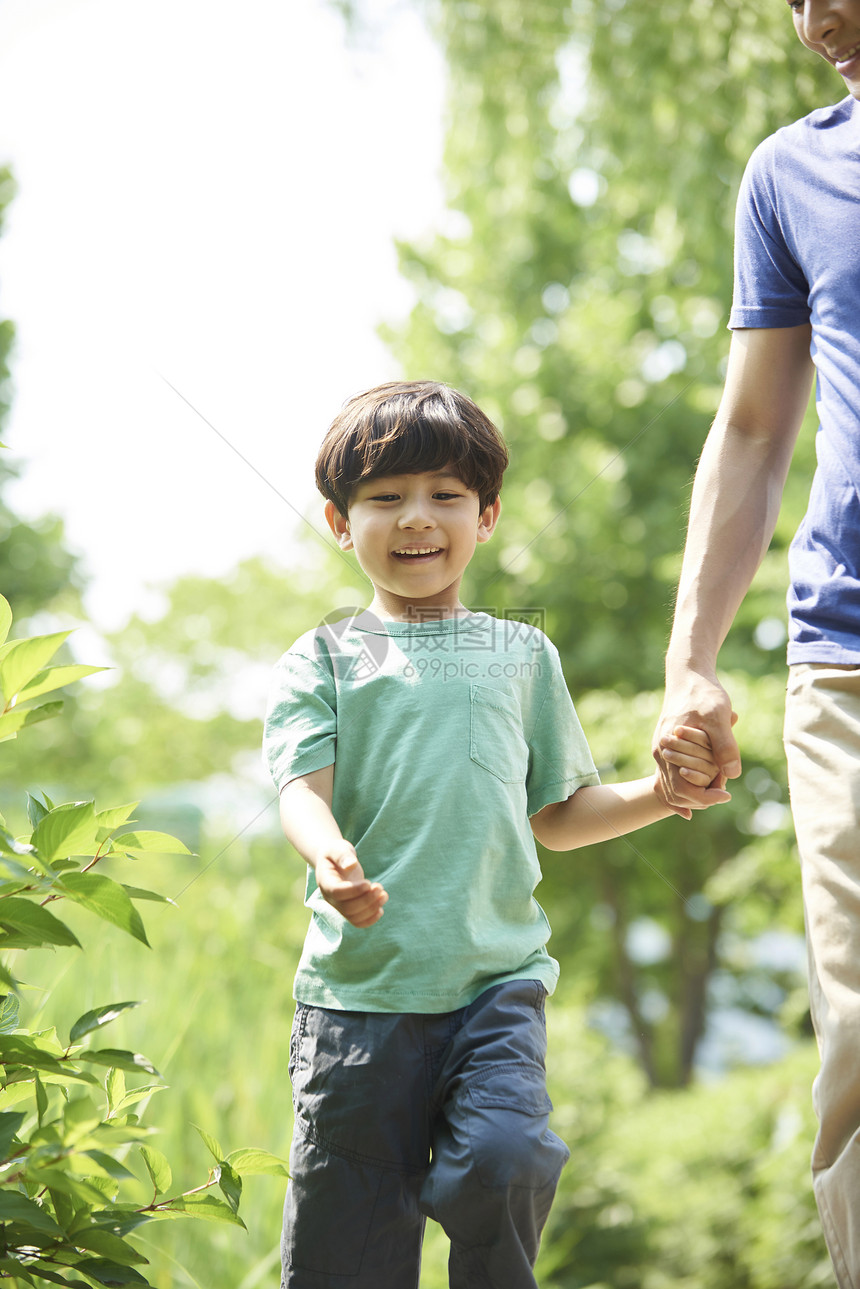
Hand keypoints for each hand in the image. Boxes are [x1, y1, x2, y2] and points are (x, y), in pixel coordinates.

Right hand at [314, 840, 387, 928]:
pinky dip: (370, 920)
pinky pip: (357, 922)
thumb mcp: (337, 847)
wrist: (333, 859)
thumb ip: (343, 855)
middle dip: (367, 900)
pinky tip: (380, 909)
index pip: (337, 893)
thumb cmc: (335, 852)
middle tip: (380, 887)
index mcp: (325, 882)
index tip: (368, 883)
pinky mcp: (348, 909)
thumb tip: (350, 865)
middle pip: (347, 908)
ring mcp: (339, 905)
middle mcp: (330, 897)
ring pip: (354, 917)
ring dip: (371, 909)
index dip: (353, 891)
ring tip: (384, 895)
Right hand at [653, 671, 740, 815]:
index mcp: (668, 749)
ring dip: (694, 792)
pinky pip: (672, 774)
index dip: (706, 797)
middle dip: (700, 798)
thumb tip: (732, 774)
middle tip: (724, 792)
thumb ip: (725, 746)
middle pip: (676, 793)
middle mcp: (660, 753)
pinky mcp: (666, 746)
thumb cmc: (703, 693)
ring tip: (717, 789)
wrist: (687, 675)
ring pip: (672, 786)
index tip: (726, 794)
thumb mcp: (719, 717)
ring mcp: (661, 750)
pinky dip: (686, 784)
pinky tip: (703, 787)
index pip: (683, 789)